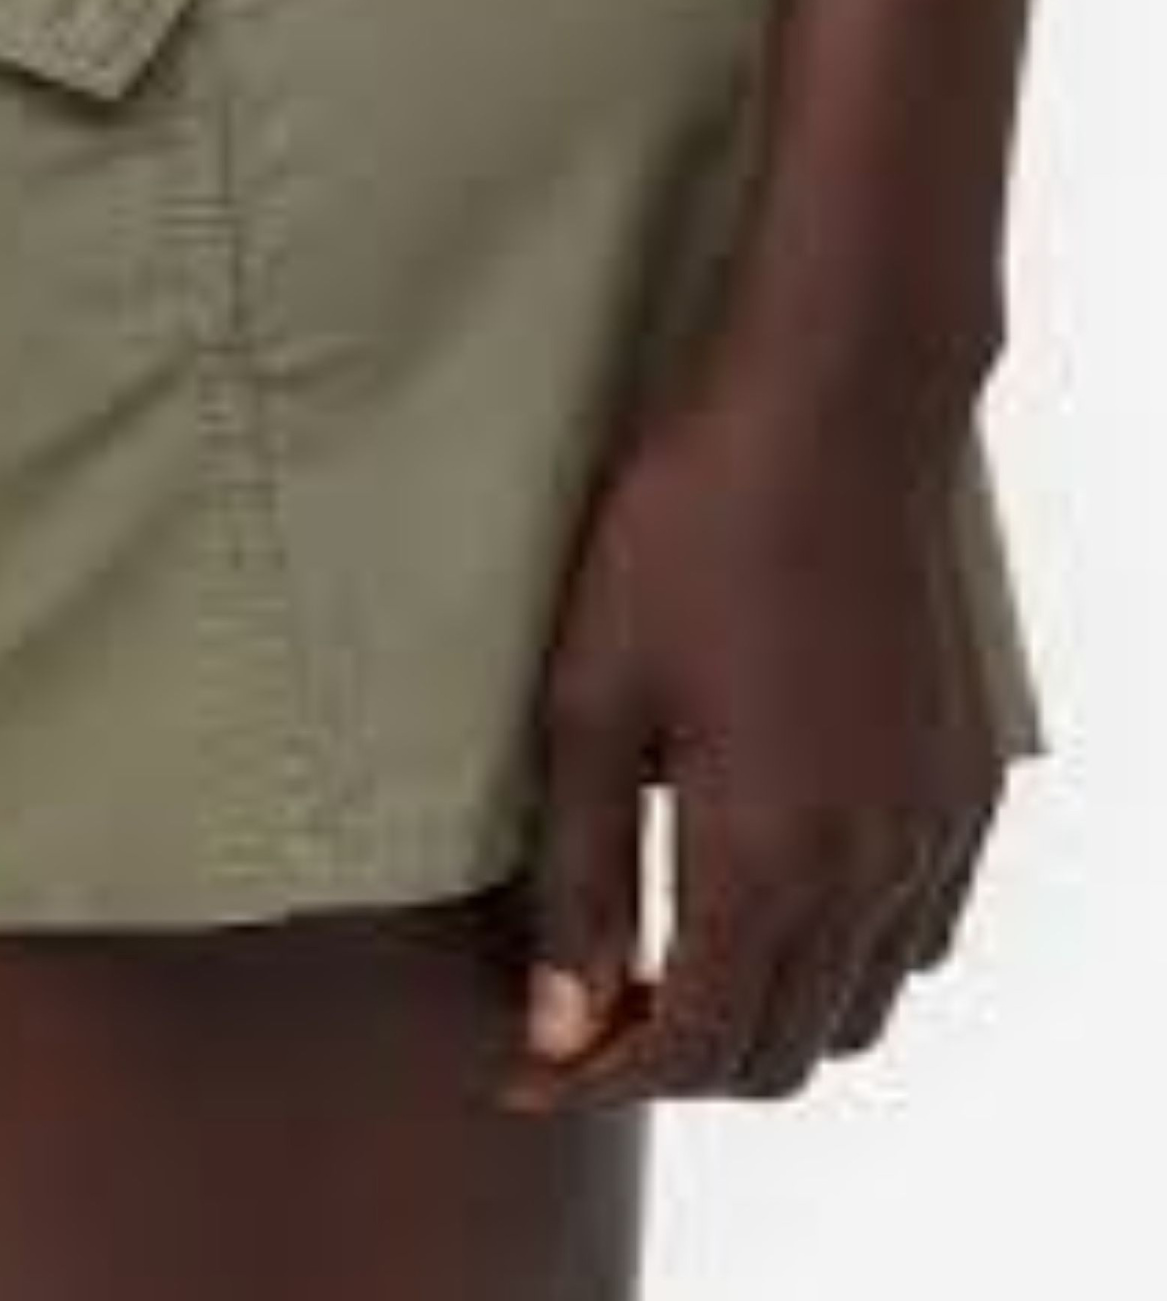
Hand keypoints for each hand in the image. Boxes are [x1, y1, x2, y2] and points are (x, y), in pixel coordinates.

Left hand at [501, 329, 1005, 1107]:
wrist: (832, 416)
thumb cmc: (689, 534)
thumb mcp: (592, 699)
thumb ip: (580, 876)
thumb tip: (560, 1023)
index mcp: (769, 856)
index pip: (692, 1050)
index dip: (598, 1077)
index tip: (528, 1062)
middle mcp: (872, 868)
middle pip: (781, 1052)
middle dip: (675, 1062)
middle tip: (585, 1012)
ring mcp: (934, 828)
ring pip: (861, 1005)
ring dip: (765, 1014)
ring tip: (669, 957)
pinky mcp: (965, 781)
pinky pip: (919, 933)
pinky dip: (845, 958)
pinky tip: (774, 892)